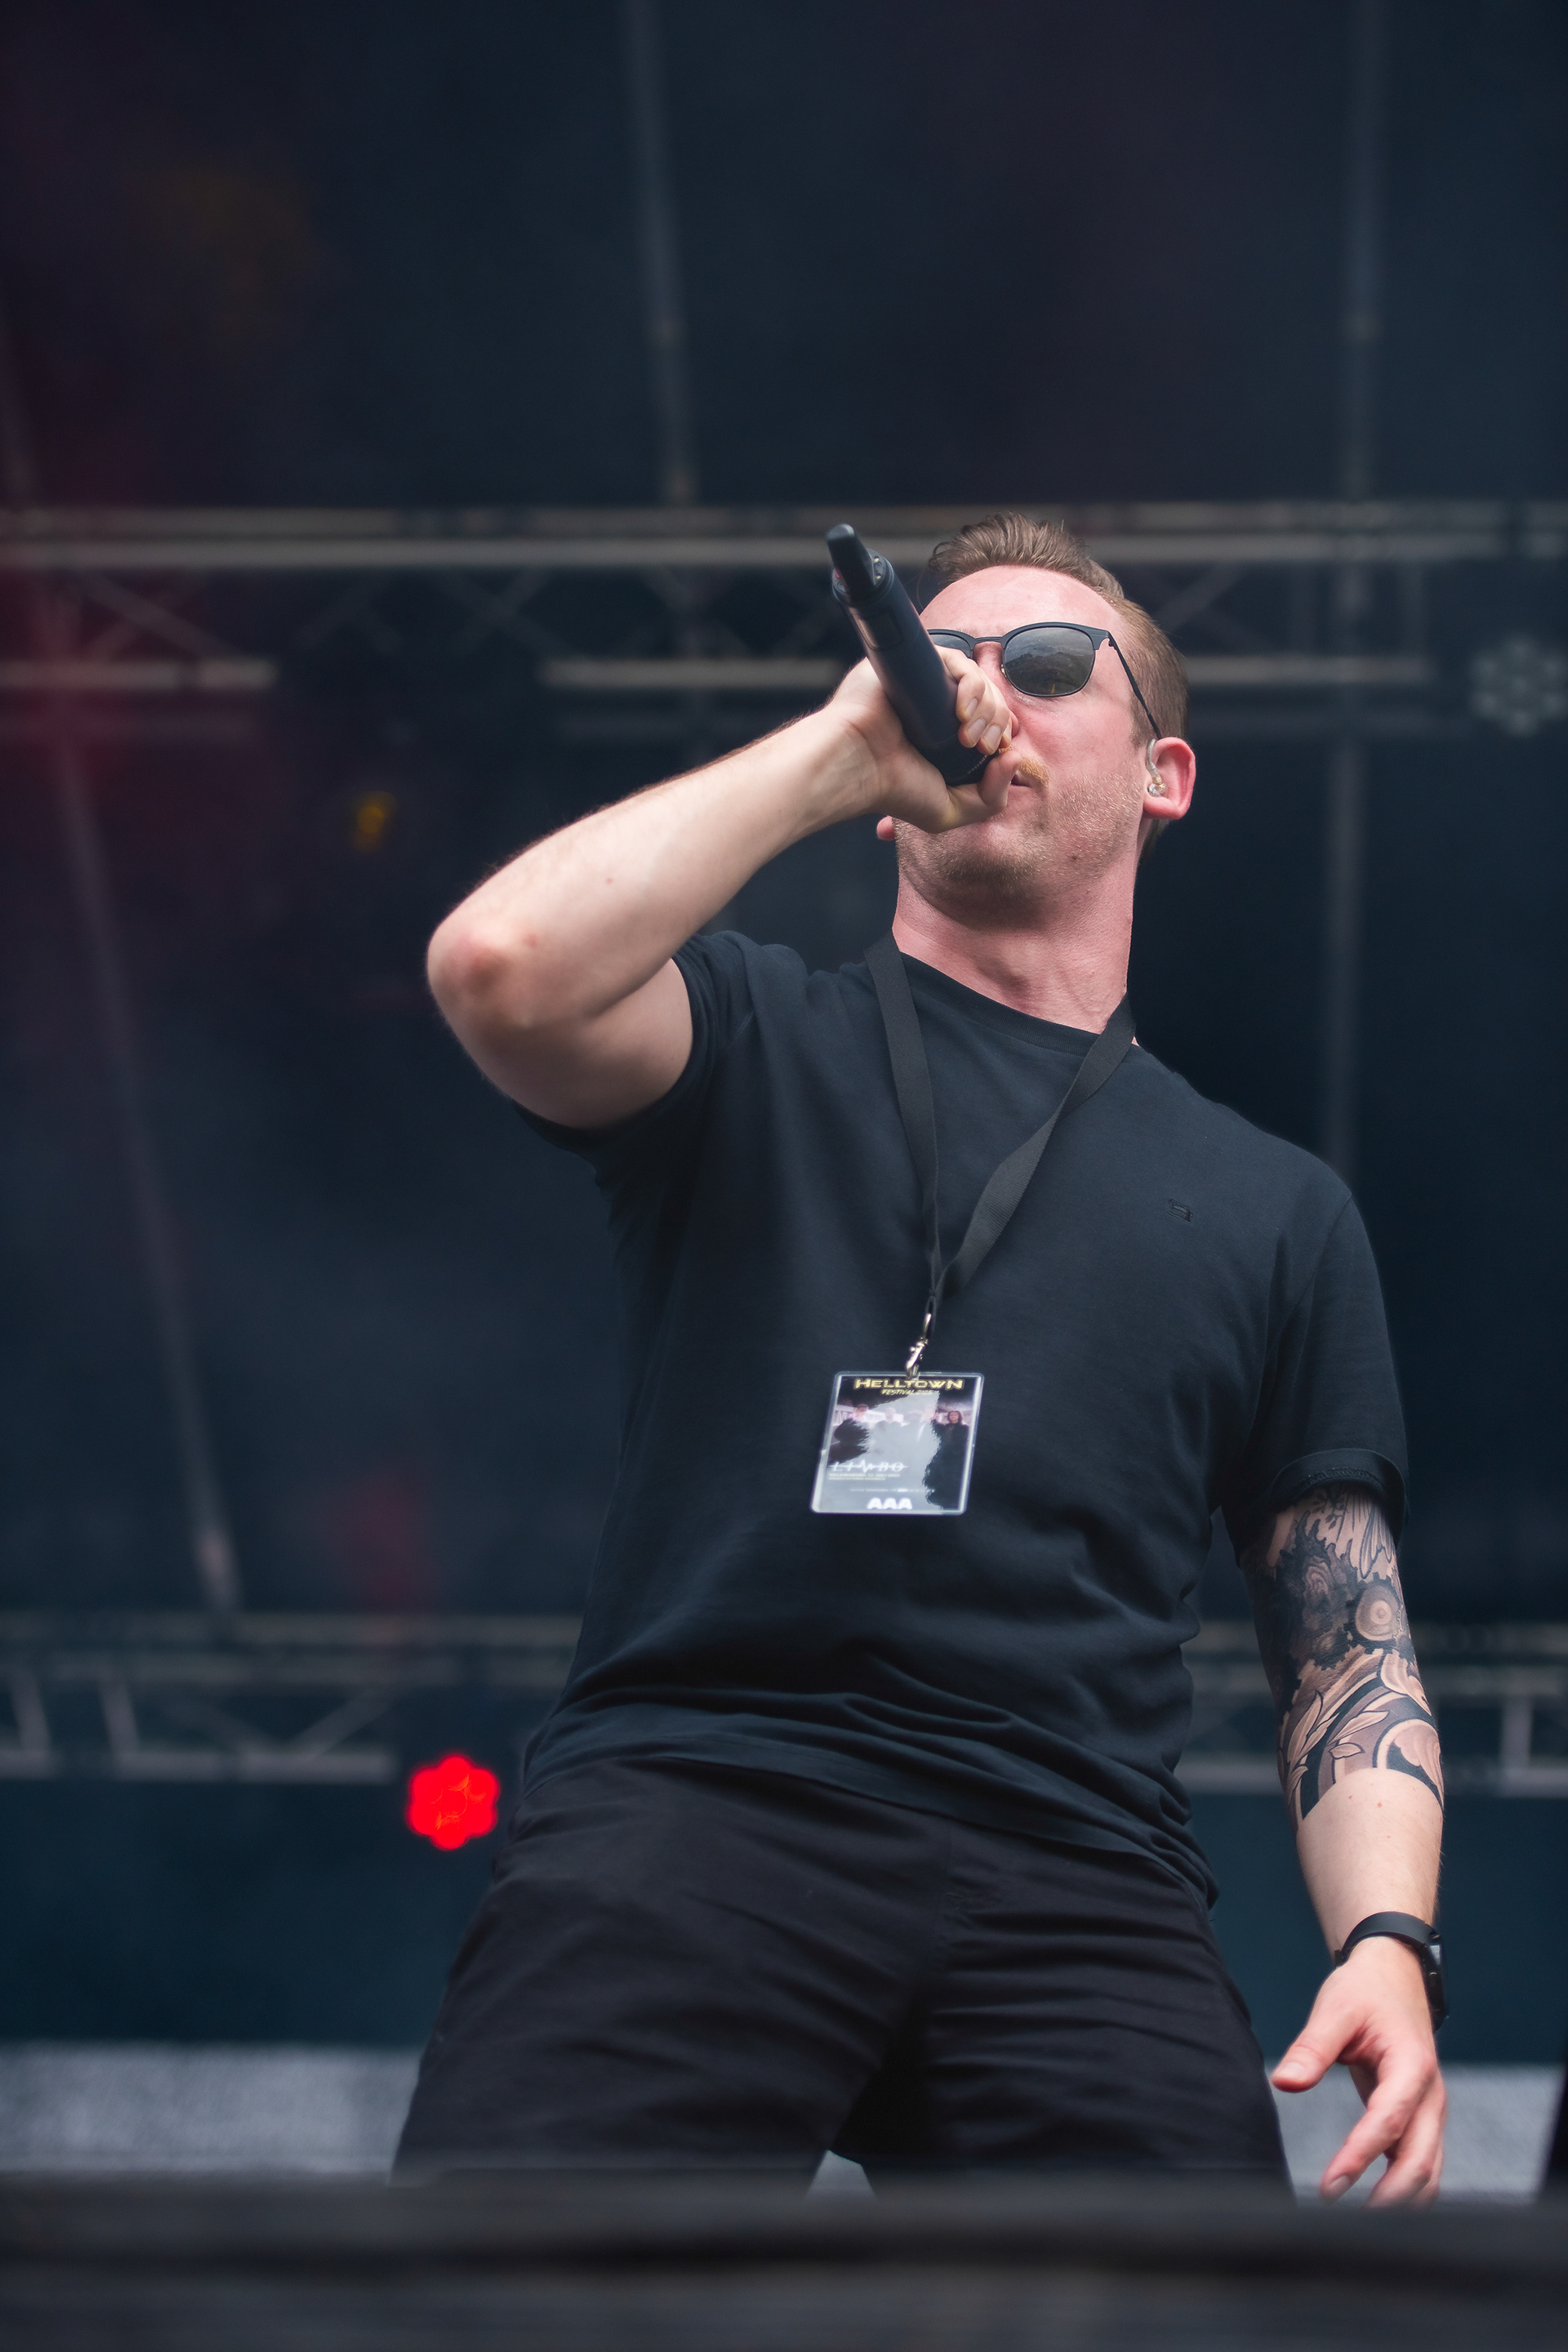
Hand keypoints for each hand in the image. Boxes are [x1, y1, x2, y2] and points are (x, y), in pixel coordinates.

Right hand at [827, 648, 1012, 833]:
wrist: (857, 767)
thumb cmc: (894, 790)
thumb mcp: (950, 810)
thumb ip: (991, 798)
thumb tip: (1014, 756)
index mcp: (946, 734)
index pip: (991, 720)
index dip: (1002, 733)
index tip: (995, 754)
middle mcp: (938, 705)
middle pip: (991, 699)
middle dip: (997, 724)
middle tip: (980, 748)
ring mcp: (927, 683)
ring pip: (979, 679)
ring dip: (987, 709)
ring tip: (967, 737)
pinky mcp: (916, 663)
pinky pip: (958, 662)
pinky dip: (971, 686)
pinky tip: (961, 712)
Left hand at [1272, 1937, 1444, 2203]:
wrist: (1395, 1977)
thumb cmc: (1363, 1992)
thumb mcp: (1335, 2009)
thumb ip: (1311, 2047)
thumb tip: (1283, 2083)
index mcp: (1411, 2067)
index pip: (1387, 2123)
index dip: (1359, 2157)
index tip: (1330, 2188)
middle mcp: (1431, 2097)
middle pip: (1420, 2162)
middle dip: (1390, 2199)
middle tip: (1348, 2228)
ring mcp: (1431, 2112)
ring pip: (1428, 2172)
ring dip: (1401, 2203)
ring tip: (1361, 2231)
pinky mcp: (1422, 2120)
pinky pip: (1420, 2165)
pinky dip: (1404, 2191)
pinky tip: (1376, 2211)